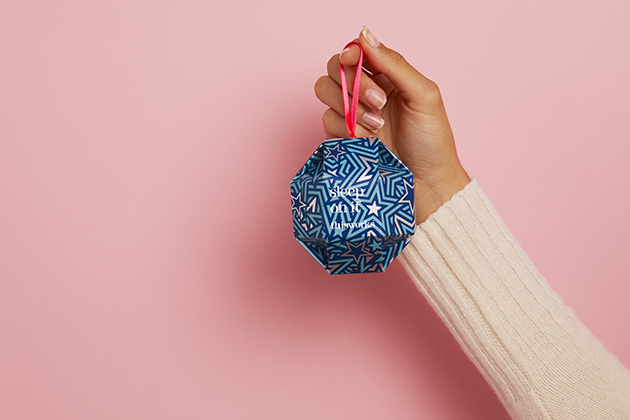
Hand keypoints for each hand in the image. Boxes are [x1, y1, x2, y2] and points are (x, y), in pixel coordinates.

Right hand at [314, 27, 470, 223]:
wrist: (426, 183)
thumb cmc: (432, 140)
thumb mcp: (423, 95)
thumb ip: (394, 63)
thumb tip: (365, 35)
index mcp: (389, 76)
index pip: (356, 53)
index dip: (350, 54)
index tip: (353, 62)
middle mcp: (367, 92)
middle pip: (335, 70)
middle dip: (352, 84)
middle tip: (378, 103)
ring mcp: (353, 115)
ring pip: (326, 94)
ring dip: (349, 108)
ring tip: (377, 127)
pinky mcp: (343, 138)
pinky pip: (327, 122)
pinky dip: (345, 130)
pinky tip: (368, 141)